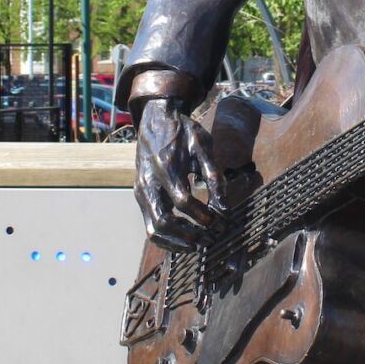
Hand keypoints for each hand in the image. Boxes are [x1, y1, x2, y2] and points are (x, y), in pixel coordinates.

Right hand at [134, 98, 227, 251]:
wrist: (154, 119)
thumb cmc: (182, 132)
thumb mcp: (202, 147)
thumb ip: (214, 177)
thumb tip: (224, 208)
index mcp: (165, 167)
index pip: (183, 202)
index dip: (203, 216)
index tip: (220, 222)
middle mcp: (148, 182)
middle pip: (163, 221)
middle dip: (189, 235)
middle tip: (210, 239)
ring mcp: (140, 191)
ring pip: (152, 229)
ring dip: (176, 242)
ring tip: (197, 244)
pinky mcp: (140, 196)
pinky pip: (149, 224)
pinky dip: (166, 238)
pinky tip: (183, 240)